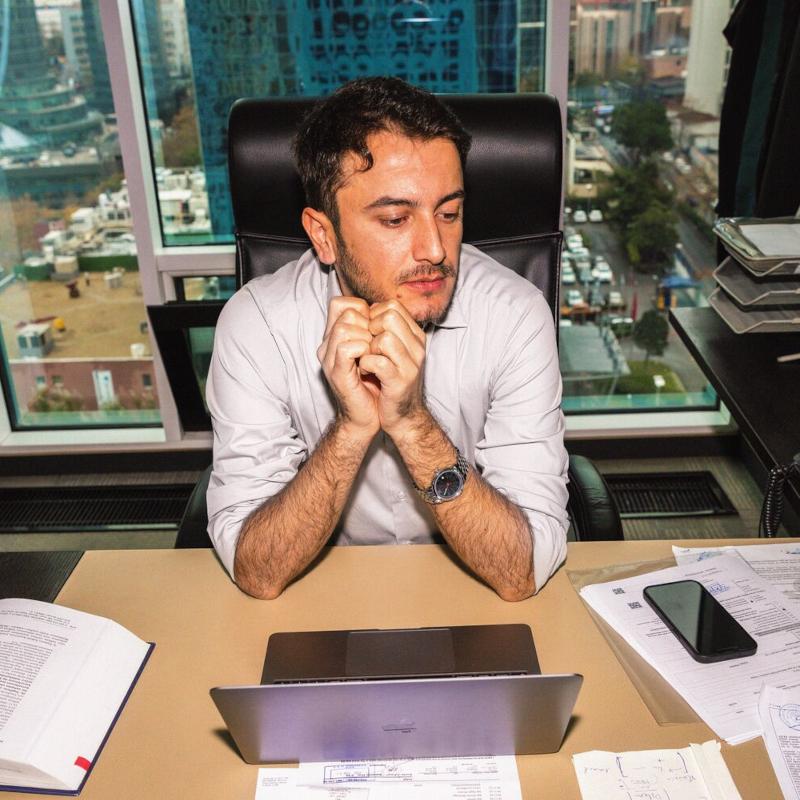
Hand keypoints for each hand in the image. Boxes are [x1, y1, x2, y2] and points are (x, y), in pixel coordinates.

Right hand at [317, 297, 379, 437]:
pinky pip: (347, 348)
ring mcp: (329, 360)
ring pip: (345, 328)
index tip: (375, 329)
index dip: (363, 309)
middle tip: (377, 344)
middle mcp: (327, 346)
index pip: (340, 303)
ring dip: (367, 338)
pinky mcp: (337, 374)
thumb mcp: (373, 351)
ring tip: (374, 354)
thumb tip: (381, 309)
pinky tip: (371, 363)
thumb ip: (371, 330)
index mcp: (334, 338)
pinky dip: (364, 351)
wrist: (369, 417)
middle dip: (368, 324)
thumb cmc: (374, 384)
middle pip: (345, 312)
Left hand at [358, 300, 427, 437]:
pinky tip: (365, 371)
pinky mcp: (400, 381)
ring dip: (367, 347)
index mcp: (415, 336)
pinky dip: (365, 364)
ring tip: (365, 359)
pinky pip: (377, 361)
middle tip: (366, 346)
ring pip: (384, 337)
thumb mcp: (393, 351)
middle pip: (389, 316)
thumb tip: (367, 308)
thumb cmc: (391, 381)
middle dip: (370, 328)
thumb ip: (385, 329)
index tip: (368, 334)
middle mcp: (417, 347)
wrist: (402, 416)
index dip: (373, 315)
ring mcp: (411, 364)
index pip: (392, 306)